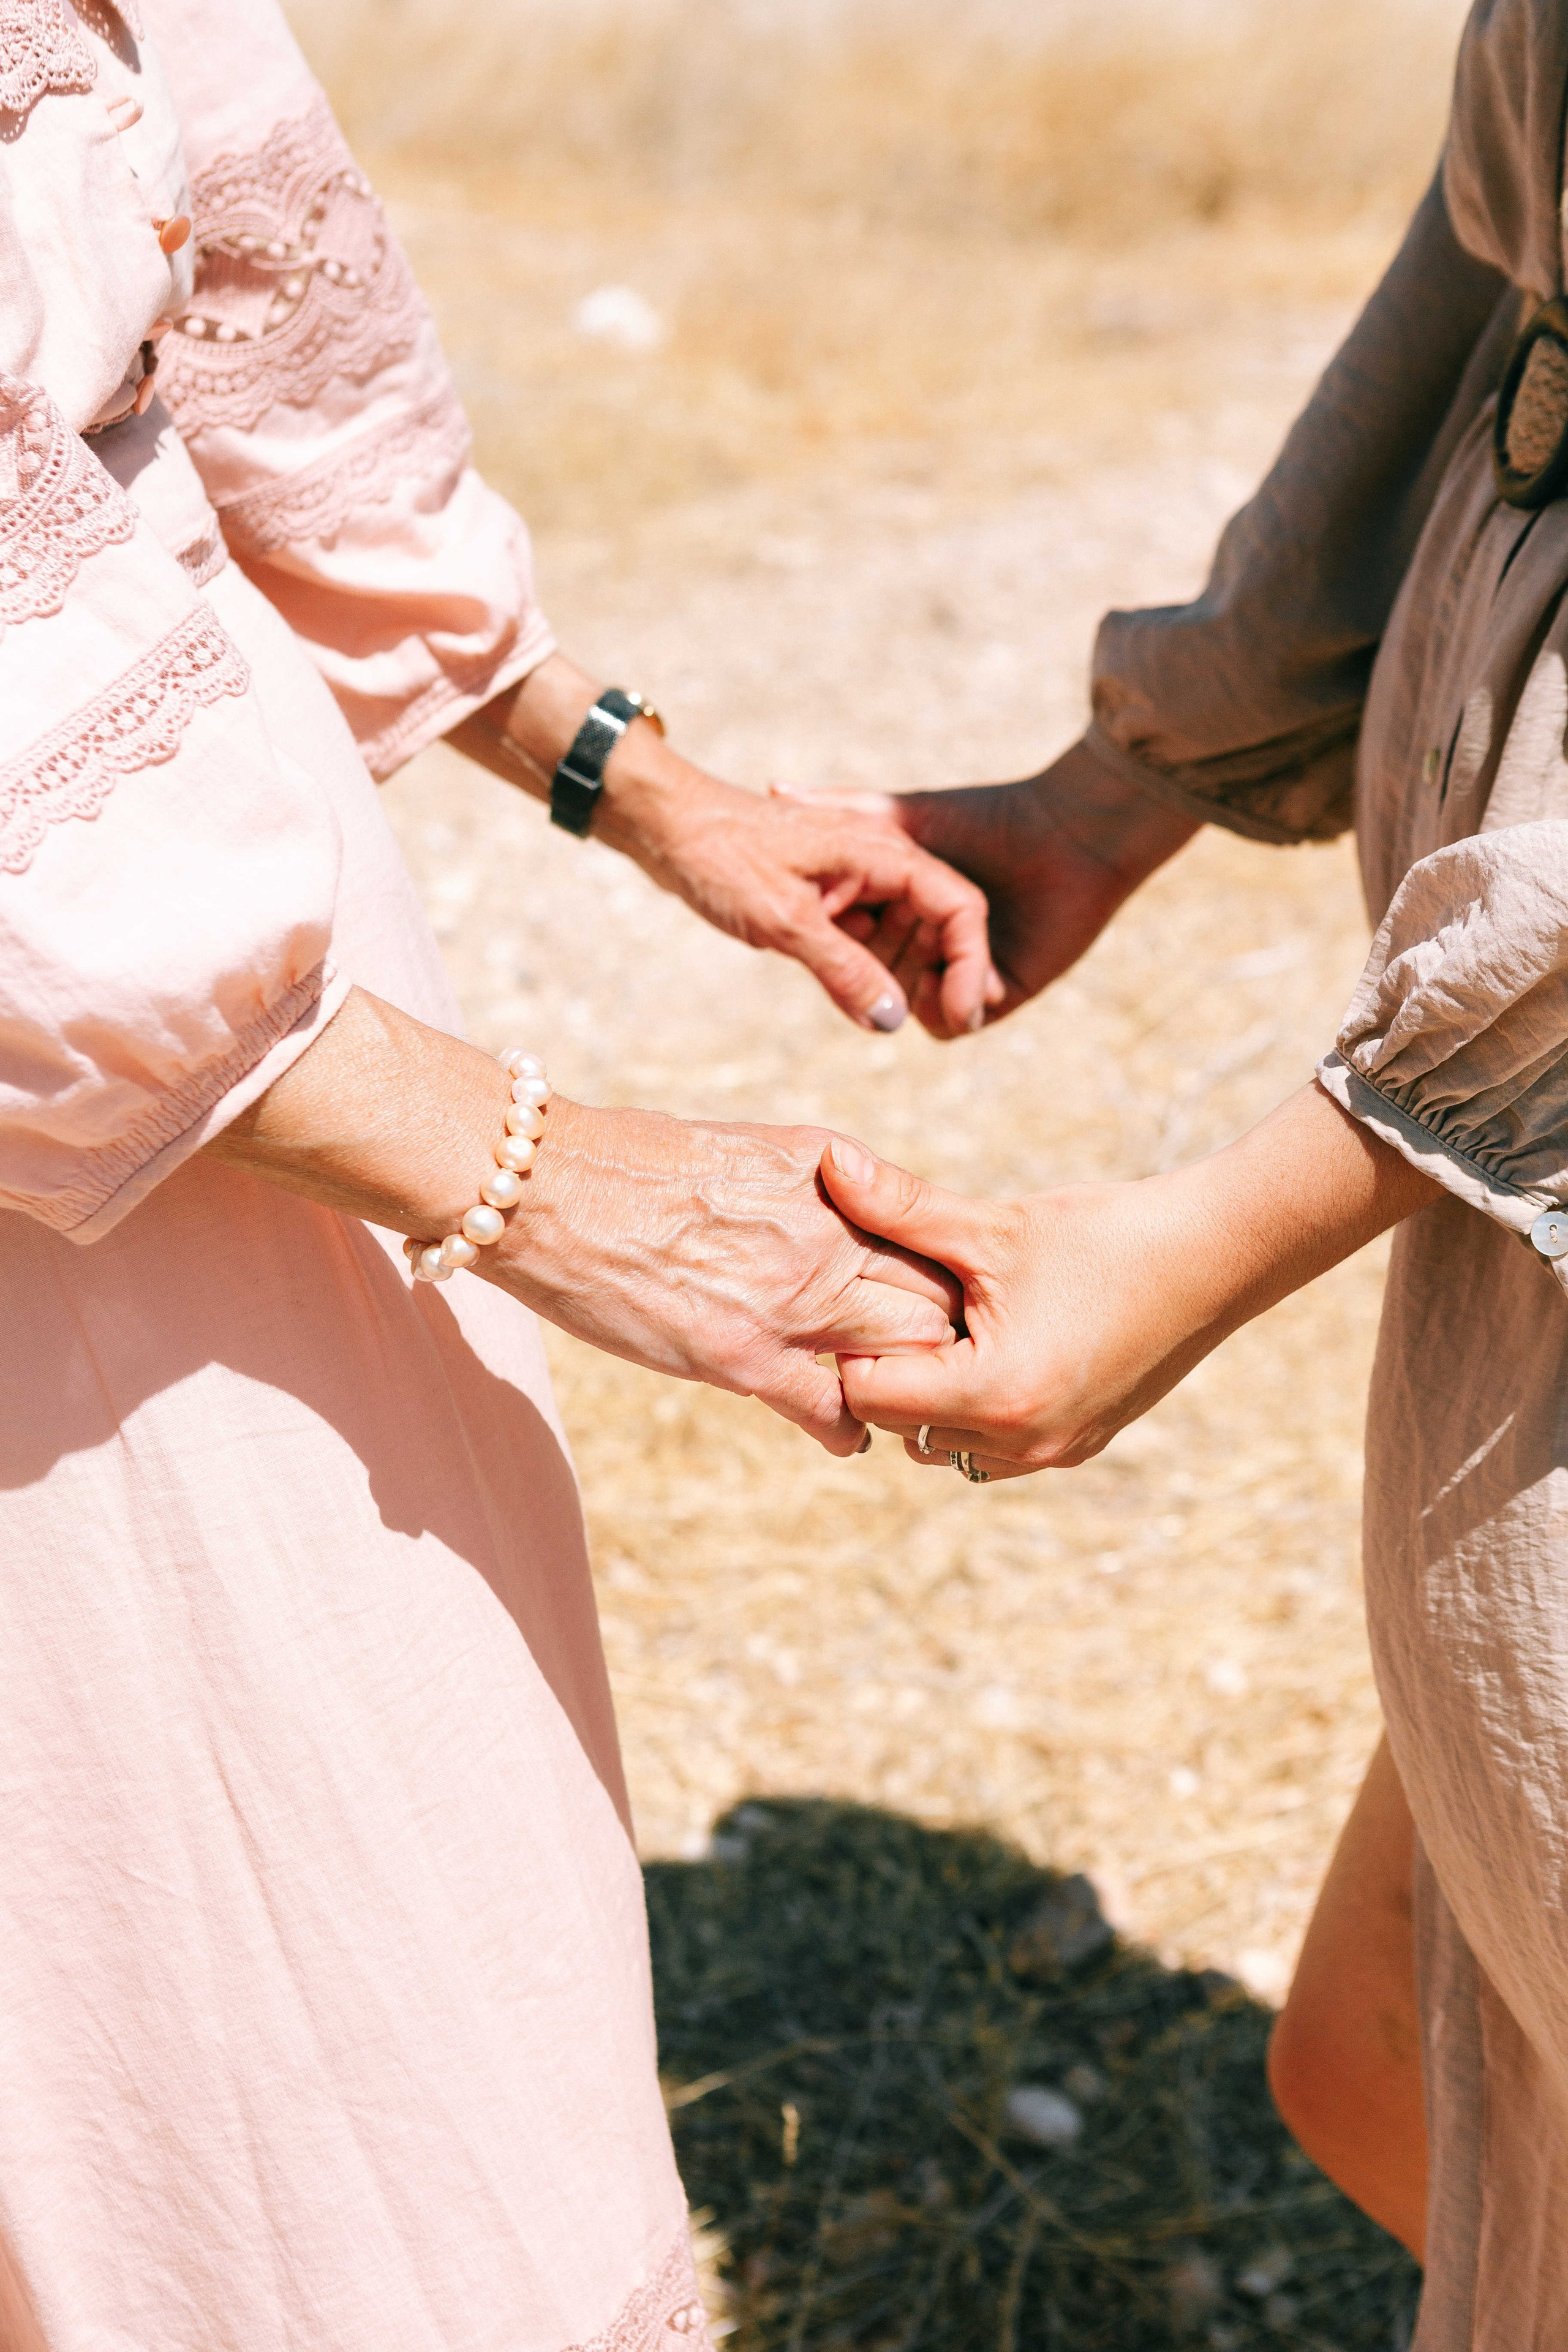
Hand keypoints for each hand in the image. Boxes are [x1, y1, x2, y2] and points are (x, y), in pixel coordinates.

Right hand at [208, 987, 961, 1461]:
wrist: (545, 1184)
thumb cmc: (626, 1159)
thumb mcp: (745, 1147)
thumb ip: (808, 1181)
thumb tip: (841, 1204)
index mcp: (830, 1175)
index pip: (931, 1232)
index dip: (944, 1273)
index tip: (942, 1296)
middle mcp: (828, 1234)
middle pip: (938, 1298)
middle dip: (947, 1335)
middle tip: (949, 1364)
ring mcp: (792, 1299)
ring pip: (906, 1356)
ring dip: (909, 1386)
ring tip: (905, 1405)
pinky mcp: (744, 1356)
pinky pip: (835, 1410)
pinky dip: (849, 1429)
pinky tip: (848, 1435)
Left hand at [451, 657, 1000, 1035]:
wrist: (662, 823)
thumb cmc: (720, 856)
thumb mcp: (785, 922)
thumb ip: (845, 972)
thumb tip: (894, 1023)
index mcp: (885, 852)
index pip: (960, 910)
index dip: (970, 967)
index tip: (959, 1017)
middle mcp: (880, 860)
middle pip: (938, 928)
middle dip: (932, 978)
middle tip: (909, 1024)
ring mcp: (855, 878)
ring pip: (902, 937)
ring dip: (895, 979)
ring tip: (871, 1013)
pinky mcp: (829, 895)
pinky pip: (866, 937)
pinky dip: (863, 969)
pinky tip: (843, 995)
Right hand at [776, 736, 1198, 1036]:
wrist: (1070, 834)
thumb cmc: (987, 816)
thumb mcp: (900, 813)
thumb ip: (840, 802)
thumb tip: (774, 785)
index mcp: (904, 908)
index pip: (851, 942)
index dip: (837, 938)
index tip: (830, 919)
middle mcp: (931, 943)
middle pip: (876, 979)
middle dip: (873, 965)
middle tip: (895, 938)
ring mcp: (965, 972)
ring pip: (909, 1007)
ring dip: (909, 988)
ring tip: (929, 951)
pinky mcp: (1001, 993)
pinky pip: (954, 1024)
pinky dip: (947, 1008)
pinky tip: (958, 978)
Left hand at [815, 1088, 1440, 1477]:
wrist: (1215, 1254)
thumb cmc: (1104, 1234)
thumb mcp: (993, 1225)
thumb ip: (901, 1206)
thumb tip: (825, 1163)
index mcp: (993, 1394)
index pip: (867, 1397)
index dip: (853, 1344)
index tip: (860, 1298)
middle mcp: (1020, 1442)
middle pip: (898, 1428)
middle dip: (890, 1371)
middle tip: (900, 1308)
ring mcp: (1052, 1453)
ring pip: (942, 1445)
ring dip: (931, 1397)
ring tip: (950, 1327)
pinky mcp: (1078, 1446)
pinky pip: (991, 1451)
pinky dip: (975, 1410)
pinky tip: (991, 1349)